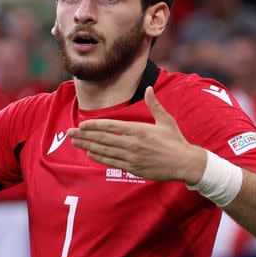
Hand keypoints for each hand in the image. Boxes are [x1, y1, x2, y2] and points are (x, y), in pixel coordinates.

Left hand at [68, 87, 206, 183]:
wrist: (185, 163)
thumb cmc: (175, 141)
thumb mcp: (166, 121)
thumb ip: (155, 105)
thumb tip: (149, 88)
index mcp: (139, 130)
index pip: (111, 126)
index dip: (94, 125)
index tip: (82, 124)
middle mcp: (133, 144)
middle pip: (103, 139)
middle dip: (84, 135)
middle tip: (70, 133)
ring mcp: (132, 157)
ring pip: (104, 151)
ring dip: (87, 146)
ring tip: (75, 142)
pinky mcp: (133, 168)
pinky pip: (112, 162)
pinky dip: (99, 157)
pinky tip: (89, 153)